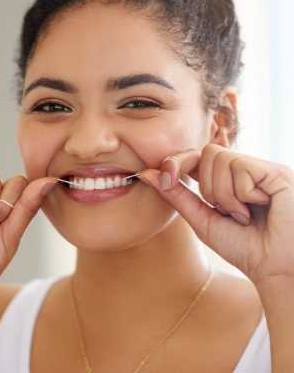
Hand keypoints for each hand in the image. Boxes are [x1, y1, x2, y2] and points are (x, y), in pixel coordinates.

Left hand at [140, 144, 293, 286]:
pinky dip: (241, 194)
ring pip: (221, 159)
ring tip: (246, 214)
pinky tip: (261, 206)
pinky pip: (239, 167)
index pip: (197, 155)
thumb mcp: (202, 219)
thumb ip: (177, 195)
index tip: (164, 175)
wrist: (275, 269)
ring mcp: (261, 168)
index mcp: (228, 179)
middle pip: (206, 152)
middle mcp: (246, 169)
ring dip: (225, 195)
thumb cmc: (245, 248)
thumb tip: (147, 173)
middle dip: (208, 188)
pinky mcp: (275, 171)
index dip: (179, 161)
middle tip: (229, 213)